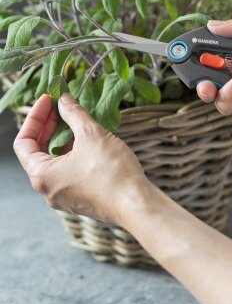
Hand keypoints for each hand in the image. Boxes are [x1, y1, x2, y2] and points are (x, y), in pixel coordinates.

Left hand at [13, 93, 149, 223]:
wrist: (136, 203)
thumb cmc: (111, 172)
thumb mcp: (91, 135)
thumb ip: (74, 114)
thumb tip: (64, 100)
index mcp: (42, 175)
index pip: (23, 142)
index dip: (35, 117)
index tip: (49, 100)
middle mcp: (49, 190)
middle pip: (38, 153)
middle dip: (49, 127)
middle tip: (62, 107)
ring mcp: (65, 197)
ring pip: (56, 163)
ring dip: (63, 140)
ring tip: (78, 123)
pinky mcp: (82, 199)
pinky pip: (70, 173)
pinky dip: (74, 155)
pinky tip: (90, 144)